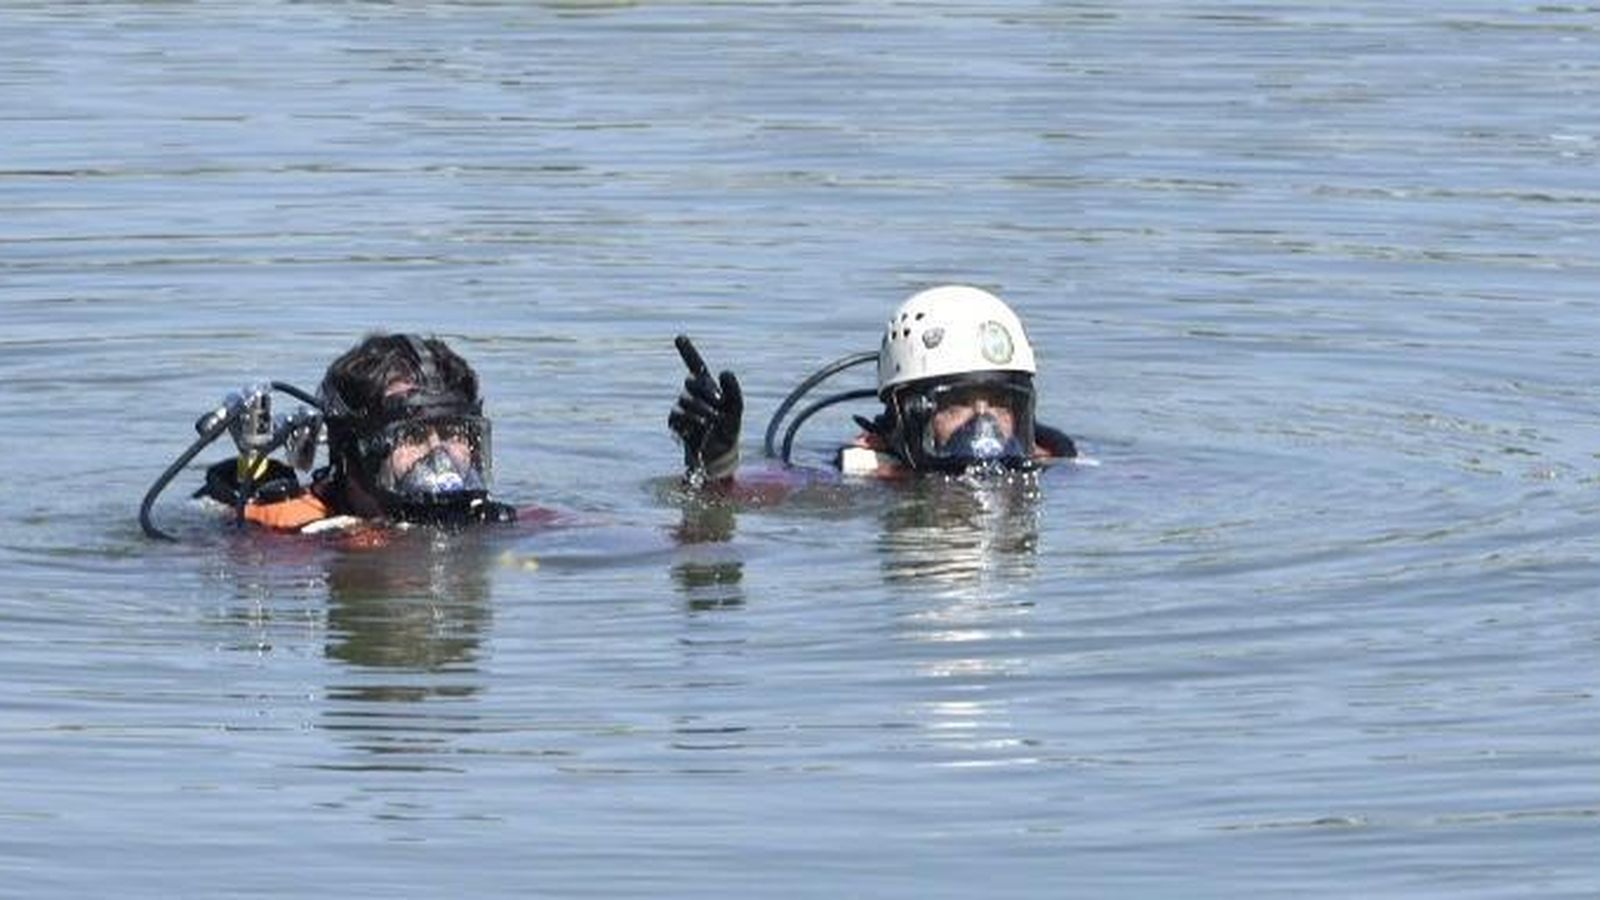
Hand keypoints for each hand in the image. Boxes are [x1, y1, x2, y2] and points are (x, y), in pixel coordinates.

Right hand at [669, 335, 742, 480]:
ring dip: (701, 413)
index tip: (679, 337)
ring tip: (711, 424)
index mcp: (708, 387)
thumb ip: (734, 390)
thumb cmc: (728, 430)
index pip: (695, 365)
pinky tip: (697, 431)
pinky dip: (690, 424)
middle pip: (692, 383)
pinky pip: (678, 417)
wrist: (717, 455)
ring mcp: (682, 407)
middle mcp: (693, 394)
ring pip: (686, 401)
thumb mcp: (737, 410)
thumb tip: (724, 371)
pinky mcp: (675, 422)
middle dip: (706, 393)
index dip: (687, 351)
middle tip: (719, 408)